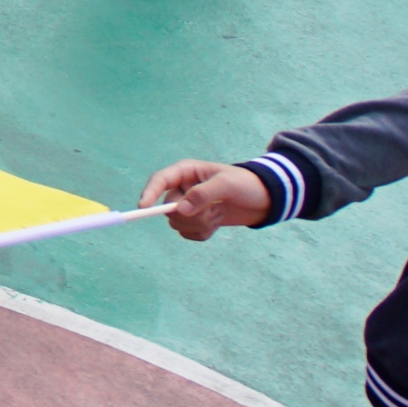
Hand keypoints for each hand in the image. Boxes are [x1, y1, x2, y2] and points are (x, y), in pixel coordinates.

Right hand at [142, 158, 276, 238]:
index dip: (149, 193)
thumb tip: (180, 211)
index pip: (160, 180)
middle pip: (169, 208)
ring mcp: (189, 207)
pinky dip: (203, 233)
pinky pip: (189, 234)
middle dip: (191, 215)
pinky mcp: (197, 222)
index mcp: (185, 172)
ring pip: (179, 224)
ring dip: (200, 224)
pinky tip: (217, 223)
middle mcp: (182, 189)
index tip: (144, 207)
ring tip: (218, 214)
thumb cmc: (246, 184)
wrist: (264, 201)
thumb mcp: (226, 184)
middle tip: (213, 211)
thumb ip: (202, 195)